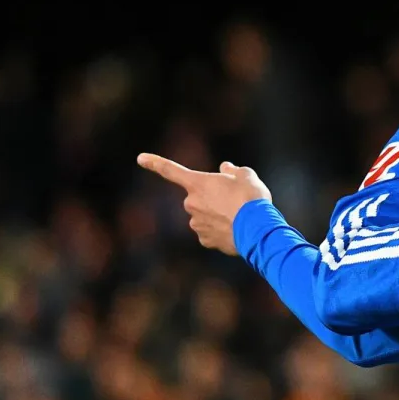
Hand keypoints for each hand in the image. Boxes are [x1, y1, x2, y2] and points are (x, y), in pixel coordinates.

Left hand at [138, 153, 270, 255]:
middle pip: (198, 197)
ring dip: (217, 215)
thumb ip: (233, 171)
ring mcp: (196, 224)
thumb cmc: (251, 199)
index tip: (140, 158)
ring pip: (204, 216)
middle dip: (212, 198)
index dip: (155, 162)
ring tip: (239, 217)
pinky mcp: (205, 240)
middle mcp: (191, 203)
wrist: (258, 229)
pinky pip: (210, 232)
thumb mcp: (247, 176)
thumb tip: (226, 169)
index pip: (171, 170)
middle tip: (234, 200)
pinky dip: (220, 230)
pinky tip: (235, 230)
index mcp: (198, 183)